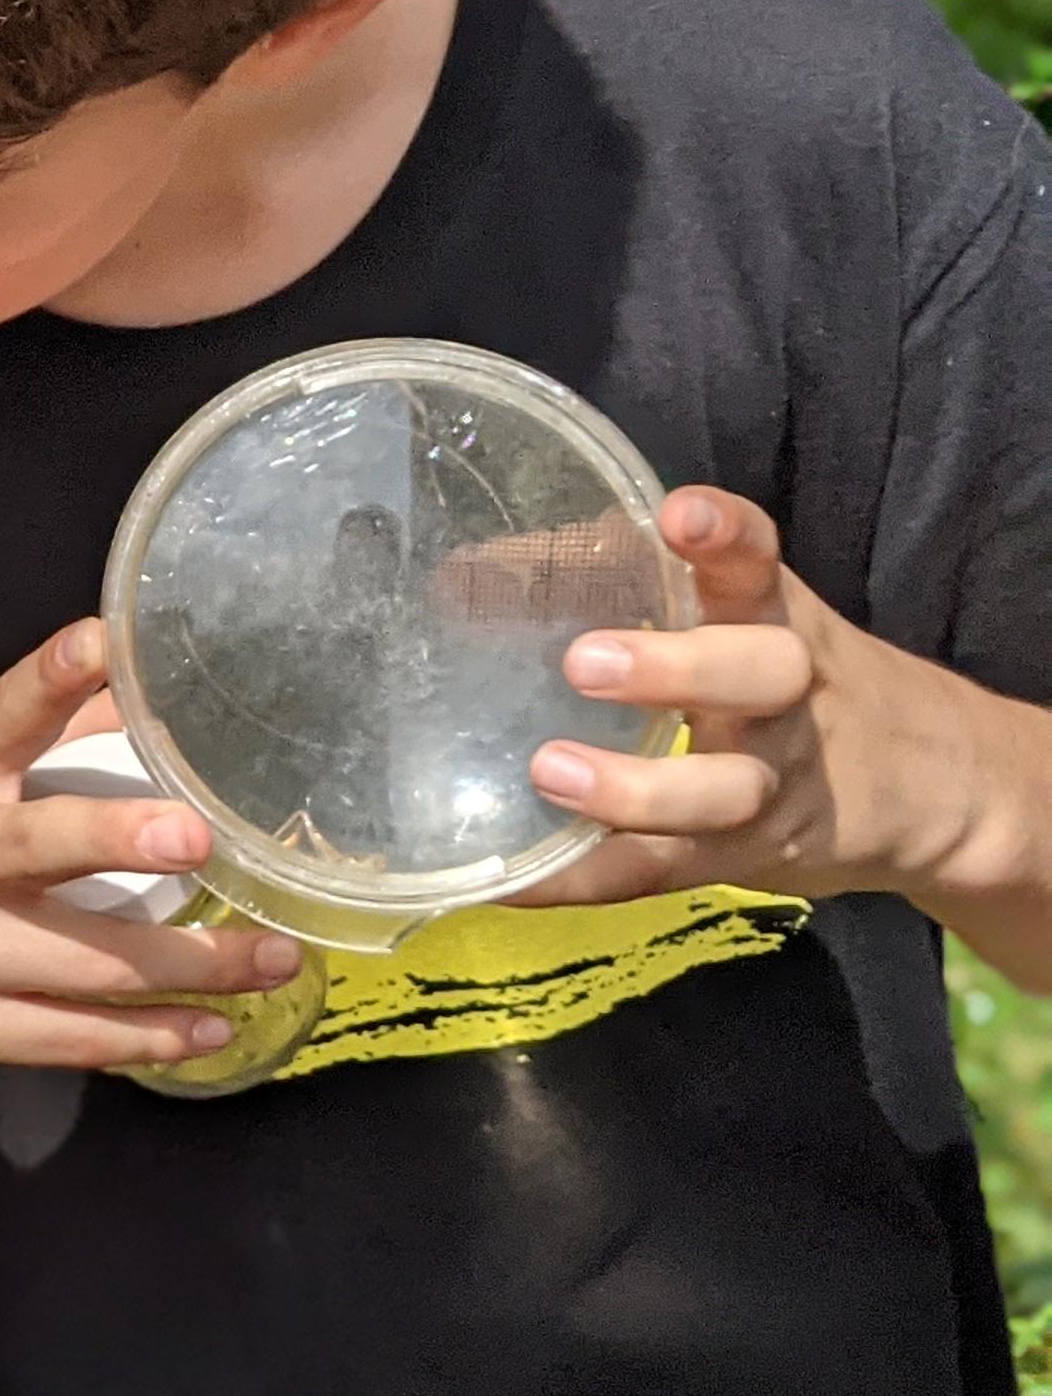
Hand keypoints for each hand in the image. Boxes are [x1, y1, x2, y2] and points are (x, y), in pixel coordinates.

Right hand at [0, 621, 303, 1074]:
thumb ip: (42, 732)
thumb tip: (151, 684)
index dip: (47, 680)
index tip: (100, 643)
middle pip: (38, 846)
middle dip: (118, 838)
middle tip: (196, 836)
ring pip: (88, 964)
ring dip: (195, 966)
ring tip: (274, 958)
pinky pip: (74, 1038)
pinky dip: (153, 1037)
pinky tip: (211, 1027)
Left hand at [516, 486, 980, 907]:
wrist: (934, 787)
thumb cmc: (785, 676)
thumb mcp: (738, 615)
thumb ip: (618, 580)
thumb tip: (462, 572)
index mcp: (775, 617)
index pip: (762, 563)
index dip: (727, 537)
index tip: (681, 515)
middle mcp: (788, 696)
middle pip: (760, 676)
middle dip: (677, 669)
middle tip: (583, 662)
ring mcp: (775, 784)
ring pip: (725, 792)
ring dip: (637, 788)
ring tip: (550, 773)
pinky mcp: (746, 861)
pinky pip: (661, 872)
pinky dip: (582, 878)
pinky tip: (507, 879)